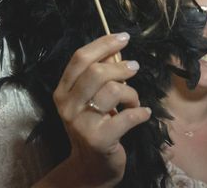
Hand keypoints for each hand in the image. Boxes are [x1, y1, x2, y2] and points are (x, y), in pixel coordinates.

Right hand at [47, 32, 150, 186]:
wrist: (91, 167)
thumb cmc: (94, 126)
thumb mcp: (90, 99)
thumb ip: (98, 75)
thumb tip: (115, 51)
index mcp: (62, 91)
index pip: (80, 59)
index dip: (103, 44)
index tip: (123, 38)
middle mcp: (67, 106)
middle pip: (96, 72)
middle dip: (121, 67)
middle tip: (135, 68)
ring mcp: (81, 123)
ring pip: (113, 91)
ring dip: (132, 93)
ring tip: (134, 102)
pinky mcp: (98, 139)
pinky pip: (127, 117)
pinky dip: (140, 112)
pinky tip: (144, 113)